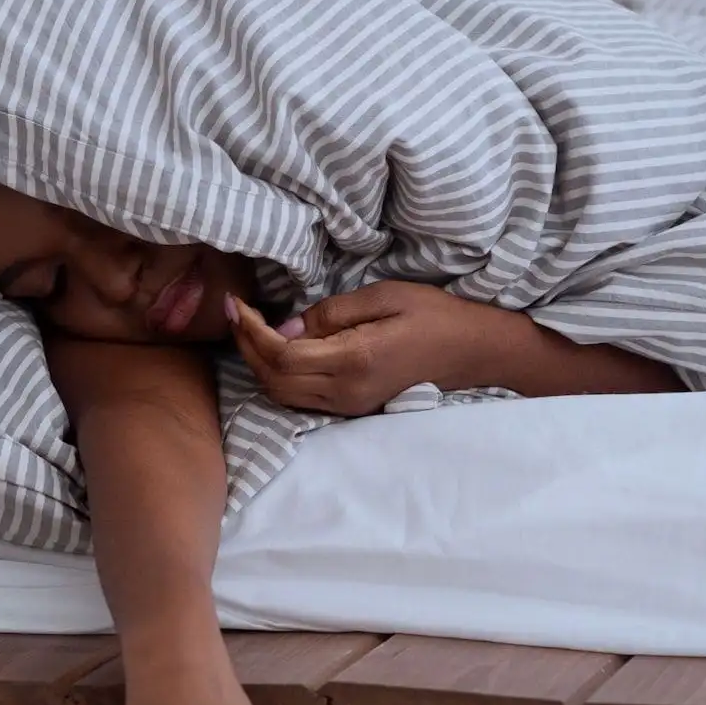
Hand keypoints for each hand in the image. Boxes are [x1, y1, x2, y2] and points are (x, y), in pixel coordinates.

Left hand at [225, 281, 506, 416]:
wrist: (470, 351)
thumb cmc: (432, 315)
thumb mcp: (382, 297)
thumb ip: (330, 314)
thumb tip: (284, 327)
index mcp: (354, 361)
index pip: (281, 355)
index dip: (250, 331)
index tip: (235, 303)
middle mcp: (346, 392)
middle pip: (273, 380)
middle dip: (246, 347)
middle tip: (235, 313)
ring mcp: (348, 406)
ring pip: (281, 394)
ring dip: (257, 363)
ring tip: (249, 329)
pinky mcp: (351, 408)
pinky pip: (299, 398)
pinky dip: (276, 375)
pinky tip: (275, 349)